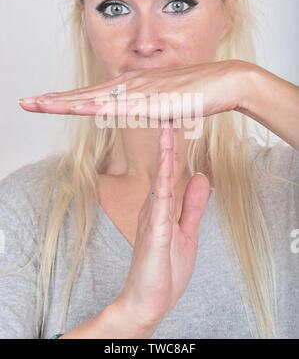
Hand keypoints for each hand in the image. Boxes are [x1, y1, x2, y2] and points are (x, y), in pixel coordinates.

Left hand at [18, 60, 243, 119]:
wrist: (226, 82)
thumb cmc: (197, 93)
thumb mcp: (166, 104)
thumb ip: (148, 107)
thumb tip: (138, 112)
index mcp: (132, 87)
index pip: (93, 95)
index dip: (67, 99)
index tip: (45, 103)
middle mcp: (131, 84)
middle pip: (86, 94)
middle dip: (54, 99)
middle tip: (26, 102)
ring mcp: (141, 90)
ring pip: (95, 98)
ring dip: (65, 102)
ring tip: (38, 104)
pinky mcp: (154, 99)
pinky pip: (119, 106)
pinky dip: (95, 106)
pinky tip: (77, 108)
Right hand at [114, 121, 209, 329]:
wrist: (147, 302)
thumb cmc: (163, 269)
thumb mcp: (186, 232)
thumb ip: (192, 205)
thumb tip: (201, 177)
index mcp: (160, 206)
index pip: (169, 170)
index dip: (175, 147)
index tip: (180, 125)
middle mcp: (153, 207)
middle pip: (162, 168)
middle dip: (167, 141)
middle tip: (171, 111)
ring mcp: (152, 218)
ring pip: (159, 179)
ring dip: (165, 154)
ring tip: (168, 129)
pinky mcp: (154, 232)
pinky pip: (159, 202)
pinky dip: (163, 180)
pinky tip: (167, 164)